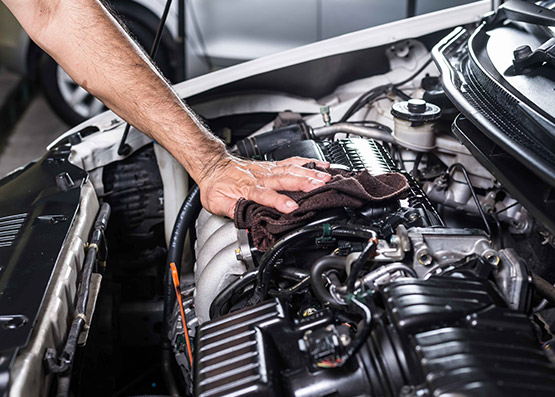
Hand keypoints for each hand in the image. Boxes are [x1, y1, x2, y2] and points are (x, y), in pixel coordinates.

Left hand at [197, 155, 330, 217]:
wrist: (213, 165)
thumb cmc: (217, 185)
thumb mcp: (216, 203)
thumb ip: (231, 211)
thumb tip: (245, 221)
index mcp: (247, 188)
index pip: (265, 195)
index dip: (278, 201)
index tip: (291, 207)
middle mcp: (261, 177)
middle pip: (284, 179)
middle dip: (303, 182)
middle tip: (320, 186)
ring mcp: (268, 169)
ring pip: (291, 169)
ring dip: (309, 173)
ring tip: (326, 177)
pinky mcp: (273, 165)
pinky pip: (292, 162)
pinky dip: (308, 162)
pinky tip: (322, 165)